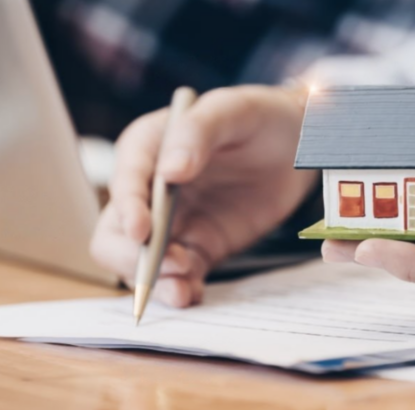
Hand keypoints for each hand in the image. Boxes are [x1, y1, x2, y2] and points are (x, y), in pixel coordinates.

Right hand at [91, 85, 317, 305]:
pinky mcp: (200, 245)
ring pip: (144, 262)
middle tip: (170, 266)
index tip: (143, 232)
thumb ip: (197, 133)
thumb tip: (169, 172)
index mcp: (148, 149)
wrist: (297, 144)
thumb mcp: (231, 110)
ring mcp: (174, 222)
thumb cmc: (259, 116)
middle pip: (116, 233)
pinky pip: (180, 274)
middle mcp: (151, 190)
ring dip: (156, 281)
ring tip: (182, 291)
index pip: (125, 182)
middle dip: (133, 256)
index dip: (127, 208)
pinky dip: (181, 288)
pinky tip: (193, 294)